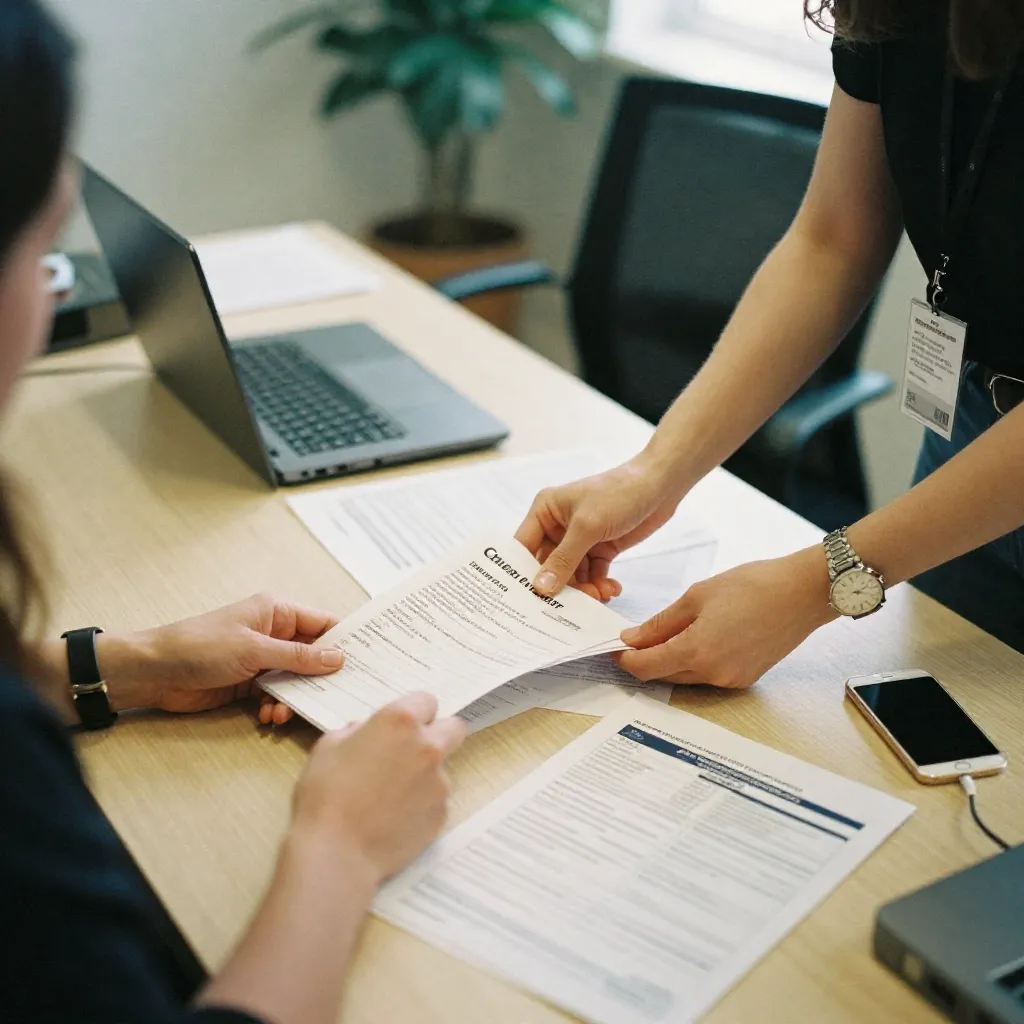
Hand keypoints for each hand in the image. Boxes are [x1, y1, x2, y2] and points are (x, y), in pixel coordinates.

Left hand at [98, 593, 342, 714]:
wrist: (154, 672)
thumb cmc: (201, 647)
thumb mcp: (254, 649)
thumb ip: (298, 656)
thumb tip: (339, 658)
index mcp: (277, 612)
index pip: (324, 623)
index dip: (346, 641)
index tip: (367, 661)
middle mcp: (274, 634)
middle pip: (314, 656)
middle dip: (323, 677)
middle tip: (339, 697)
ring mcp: (263, 660)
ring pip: (297, 680)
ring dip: (296, 697)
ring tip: (284, 711)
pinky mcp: (251, 683)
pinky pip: (278, 695)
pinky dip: (278, 707)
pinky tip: (268, 716)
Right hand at [292, 692, 465, 882]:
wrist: (336, 852)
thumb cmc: (325, 796)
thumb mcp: (329, 746)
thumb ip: (356, 731)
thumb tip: (366, 732)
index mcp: (400, 722)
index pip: (426, 700)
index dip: (414, 712)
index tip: (402, 725)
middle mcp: (428, 747)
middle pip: (454, 728)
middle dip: (439, 733)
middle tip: (412, 749)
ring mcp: (439, 782)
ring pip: (443, 768)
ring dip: (425, 773)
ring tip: (390, 794)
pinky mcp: (442, 814)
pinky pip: (436, 800)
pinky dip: (421, 804)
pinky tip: (394, 816)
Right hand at [516, 453, 682, 599]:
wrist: (660, 485)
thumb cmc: (619, 493)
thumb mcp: (587, 526)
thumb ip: (564, 559)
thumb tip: (541, 588)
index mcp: (545, 511)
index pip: (524, 547)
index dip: (522, 572)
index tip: (526, 600)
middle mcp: (558, 526)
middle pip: (548, 566)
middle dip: (561, 586)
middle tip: (572, 605)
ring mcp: (580, 539)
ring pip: (572, 575)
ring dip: (584, 589)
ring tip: (600, 595)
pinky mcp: (601, 548)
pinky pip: (592, 574)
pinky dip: (600, 584)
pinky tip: (611, 589)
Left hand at [617, 548, 836, 688]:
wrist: (803, 592)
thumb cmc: (753, 586)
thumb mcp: (697, 596)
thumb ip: (661, 622)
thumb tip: (633, 638)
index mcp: (697, 652)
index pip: (646, 667)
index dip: (625, 659)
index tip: (614, 647)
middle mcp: (713, 674)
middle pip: (664, 675)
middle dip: (646, 659)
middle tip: (635, 638)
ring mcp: (732, 679)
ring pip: (686, 676)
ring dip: (670, 660)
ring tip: (666, 633)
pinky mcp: (746, 677)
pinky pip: (708, 675)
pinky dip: (694, 661)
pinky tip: (695, 638)